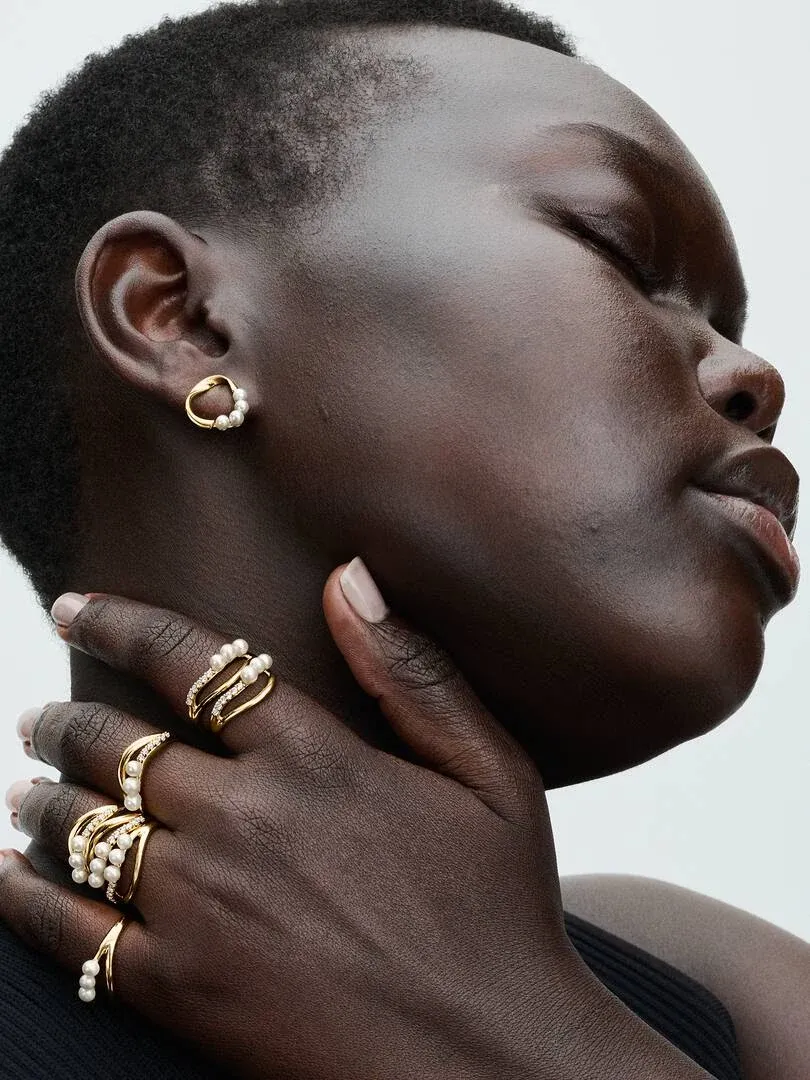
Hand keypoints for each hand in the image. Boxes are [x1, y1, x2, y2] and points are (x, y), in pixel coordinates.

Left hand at [0, 561, 583, 1079]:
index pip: (188, 663)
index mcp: (313, 758)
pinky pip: (67, 928)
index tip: (72, 606)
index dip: (119, 623)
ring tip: (23, 785)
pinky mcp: (178, 986)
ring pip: (81, 826)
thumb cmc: (501, 913)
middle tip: (39, 715)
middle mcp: (242, 817)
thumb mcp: (493, 775)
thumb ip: (415, 672)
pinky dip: (21, 893)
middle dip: (65, 720)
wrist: (489, 1062)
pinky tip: (5, 871)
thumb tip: (350, 576)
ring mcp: (201, 904)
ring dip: (40, 796)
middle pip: (116, 744)